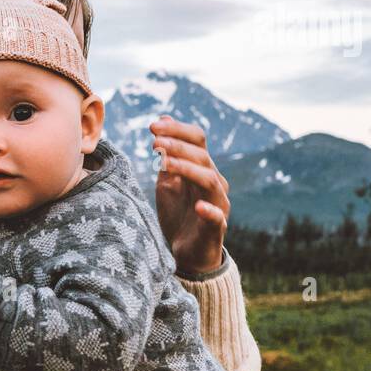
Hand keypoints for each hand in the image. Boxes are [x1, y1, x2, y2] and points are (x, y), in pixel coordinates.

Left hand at [149, 115, 230, 275]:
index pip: (197, 140)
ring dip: (187, 169)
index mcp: (202, 168)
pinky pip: (217, 217)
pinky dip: (210, 211)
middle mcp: (214, 181)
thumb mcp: (167, 181)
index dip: (177, 130)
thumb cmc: (178, 214)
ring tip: (164, 164)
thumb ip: (166, 154)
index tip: (152, 126)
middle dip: (178, 146)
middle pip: (202, 156)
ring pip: (209, 180)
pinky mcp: (216, 228)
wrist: (187, 252)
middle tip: (155, 143)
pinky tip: (199, 207)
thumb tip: (163, 118)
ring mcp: (218, 204)